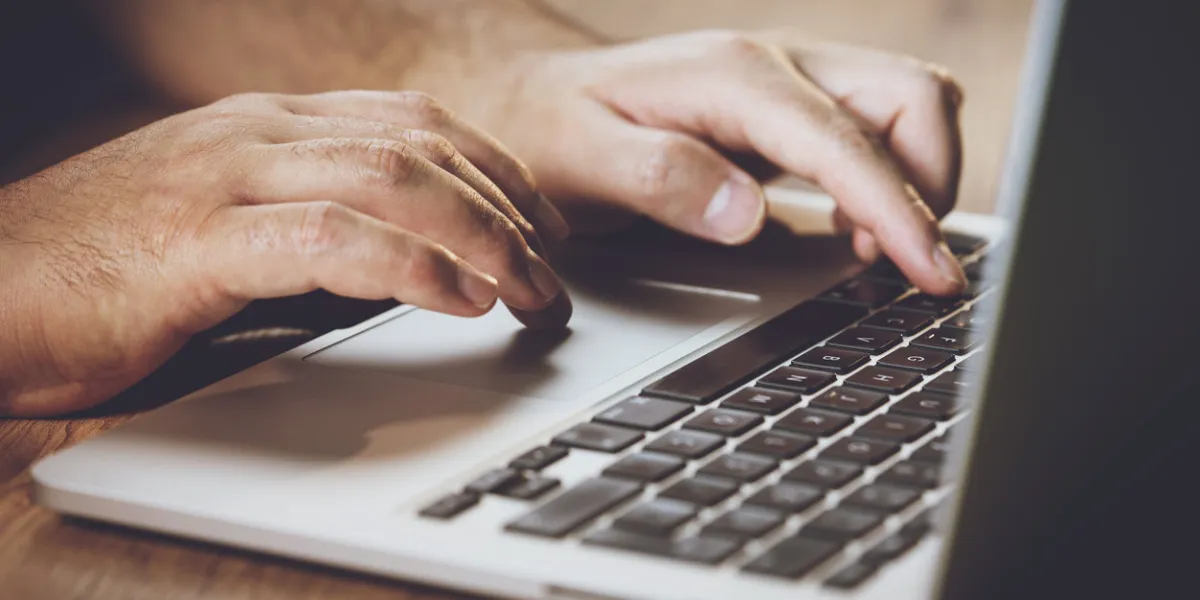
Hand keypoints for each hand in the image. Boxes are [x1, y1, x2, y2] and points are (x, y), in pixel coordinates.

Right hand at [0, 90, 570, 416]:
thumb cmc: (104, 265)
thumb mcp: (225, 222)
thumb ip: (307, 220)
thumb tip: (400, 257)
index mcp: (267, 125)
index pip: (413, 122)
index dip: (493, 169)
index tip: (540, 221)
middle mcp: (256, 133)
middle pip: (420, 146)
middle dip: (505, 208)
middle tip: (552, 269)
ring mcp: (227, 178)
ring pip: (391, 179)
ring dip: (478, 237)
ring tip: (526, 289)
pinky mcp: (198, 242)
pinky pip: (330, 241)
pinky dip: (409, 267)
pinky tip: (456, 299)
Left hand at [426, 30, 966, 294]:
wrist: (534, 96)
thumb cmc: (553, 128)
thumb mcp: (582, 158)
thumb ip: (662, 180)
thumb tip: (746, 216)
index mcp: (733, 78)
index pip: (848, 141)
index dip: (899, 210)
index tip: (927, 273)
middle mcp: (777, 66)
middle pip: (913, 96)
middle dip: (934, 182)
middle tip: (910, 266)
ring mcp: (790, 82)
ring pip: (909, 105)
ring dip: (918, 178)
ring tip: (876, 253)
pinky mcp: (791, 109)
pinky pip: (877, 129)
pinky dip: (889, 180)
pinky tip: (852, 232)